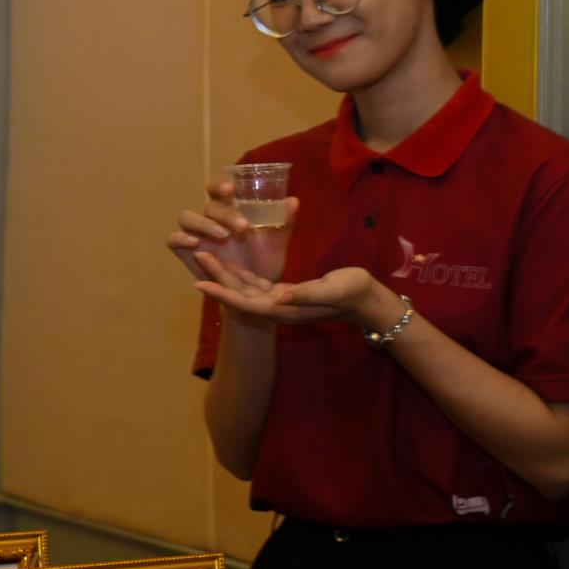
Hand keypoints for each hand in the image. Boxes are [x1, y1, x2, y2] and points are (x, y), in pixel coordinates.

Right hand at [167, 180, 298, 281]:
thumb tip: (294, 201)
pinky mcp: (184, 252)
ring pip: (186, 218)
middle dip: (225, 214)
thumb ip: (284, 224)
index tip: (231, 188)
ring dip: (203, 224)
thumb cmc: (263, 264)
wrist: (253, 296)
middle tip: (242, 227)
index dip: (219, 185)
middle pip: (208, 206)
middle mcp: (210, 219)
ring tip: (222, 236)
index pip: (218, 190)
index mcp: (229, 211)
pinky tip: (195, 244)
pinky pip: (173, 239)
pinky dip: (180, 238)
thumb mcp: (276, 245)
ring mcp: (195, 235)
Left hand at [192, 263, 396, 329]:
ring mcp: (283, 302)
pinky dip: (244, 275)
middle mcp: (279, 308)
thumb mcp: (332, 289)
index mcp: (286, 309)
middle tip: (198, 259)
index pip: (247, 303)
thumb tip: (278, 296)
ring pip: (248, 290)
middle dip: (218, 280)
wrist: (369, 301)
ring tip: (207, 259)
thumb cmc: (353, 293)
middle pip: (241, 295)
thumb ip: (306, 294)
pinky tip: (233, 264)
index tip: (200, 283)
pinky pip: (259, 285)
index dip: (223, 293)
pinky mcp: (288, 293)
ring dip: (228, 276)